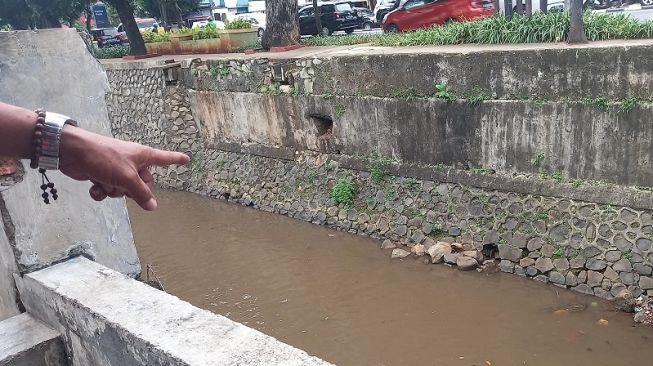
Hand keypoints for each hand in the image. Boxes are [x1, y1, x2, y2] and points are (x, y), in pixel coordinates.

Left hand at [58, 126, 189, 209]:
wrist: (72, 152)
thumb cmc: (104, 157)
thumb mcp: (126, 177)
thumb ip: (140, 193)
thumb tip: (153, 206)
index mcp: (142, 156)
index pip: (164, 159)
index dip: (176, 160)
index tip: (188, 160)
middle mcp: (132, 162)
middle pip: (142, 183)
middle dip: (132, 190)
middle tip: (123, 186)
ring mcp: (116, 169)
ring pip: (123, 189)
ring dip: (114, 191)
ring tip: (105, 183)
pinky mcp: (102, 174)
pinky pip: (108, 189)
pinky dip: (101, 191)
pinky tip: (94, 189)